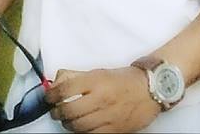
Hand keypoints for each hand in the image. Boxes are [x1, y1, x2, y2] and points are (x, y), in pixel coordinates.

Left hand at [44, 66, 161, 132]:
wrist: (151, 90)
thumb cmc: (125, 79)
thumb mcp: (101, 72)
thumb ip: (79, 76)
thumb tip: (58, 80)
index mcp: (97, 80)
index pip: (66, 89)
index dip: (52, 95)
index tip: (49, 97)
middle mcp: (100, 99)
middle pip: (69, 111)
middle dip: (57, 112)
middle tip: (55, 110)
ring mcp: (107, 117)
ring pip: (77, 126)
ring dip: (68, 124)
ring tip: (67, 119)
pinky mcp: (114, 131)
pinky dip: (82, 133)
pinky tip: (81, 127)